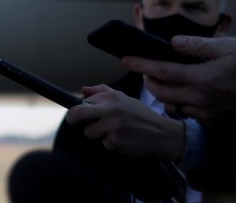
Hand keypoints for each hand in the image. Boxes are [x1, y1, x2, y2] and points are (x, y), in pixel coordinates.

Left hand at [65, 85, 186, 160]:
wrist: (163, 134)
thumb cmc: (141, 115)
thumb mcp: (124, 98)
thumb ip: (102, 91)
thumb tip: (83, 90)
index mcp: (111, 97)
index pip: (83, 101)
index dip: (78, 108)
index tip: (76, 113)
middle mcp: (110, 109)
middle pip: (76, 113)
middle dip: (72, 119)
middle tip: (74, 122)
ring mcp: (112, 126)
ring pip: (89, 132)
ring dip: (97, 134)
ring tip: (114, 131)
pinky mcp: (116, 141)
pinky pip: (103, 144)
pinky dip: (111, 144)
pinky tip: (123, 139)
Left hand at [122, 36, 235, 122]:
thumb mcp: (227, 46)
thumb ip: (196, 45)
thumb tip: (172, 43)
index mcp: (201, 78)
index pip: (161, 72)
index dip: (141, 65)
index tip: (125, 58)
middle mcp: (201, 99)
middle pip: (161, 92)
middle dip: (147, 80)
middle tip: (144, 68)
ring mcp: (208, 113)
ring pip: (173, 106)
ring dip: (163, 93)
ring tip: (163, 79)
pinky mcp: (216, 122)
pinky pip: (189, 114)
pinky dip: (181, 103)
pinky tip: (185, 92)